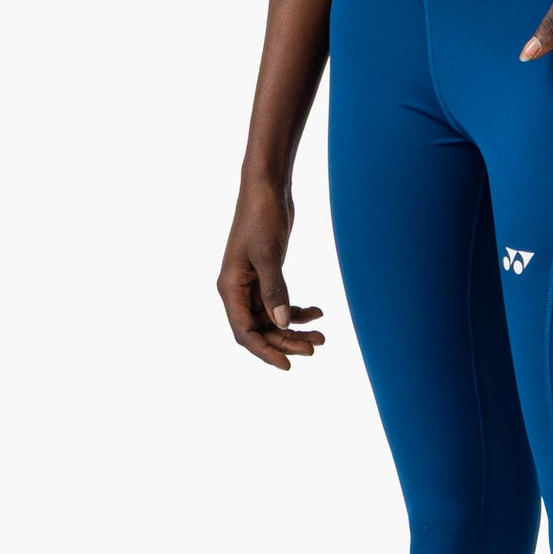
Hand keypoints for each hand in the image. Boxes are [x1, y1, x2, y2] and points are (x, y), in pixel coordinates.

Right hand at [218, 177, 326, 370]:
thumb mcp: (268, 254)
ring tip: (322, 335)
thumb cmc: (261, 217)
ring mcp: (252, 283)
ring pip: (272, 319)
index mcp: (230, 288)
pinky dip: (297, 310)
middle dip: (287, 341)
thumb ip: (274, 290)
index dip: (265, 351)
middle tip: (316, 346)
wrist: (267, 188)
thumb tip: (282, 323)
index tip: (287, 365)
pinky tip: (318, 311)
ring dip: (295, 328)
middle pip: (260, 329)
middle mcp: (238, 289)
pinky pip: (279, 303)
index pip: (244, 332)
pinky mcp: (266, 275)